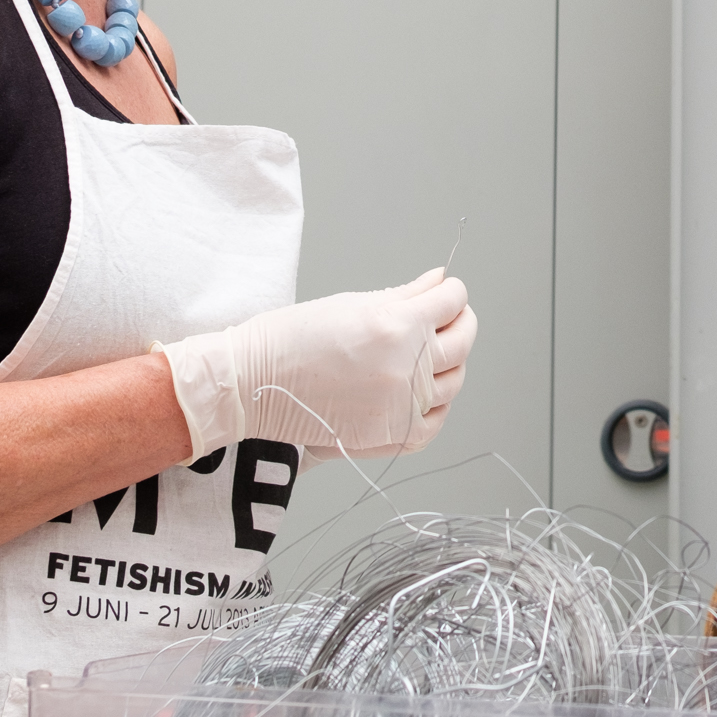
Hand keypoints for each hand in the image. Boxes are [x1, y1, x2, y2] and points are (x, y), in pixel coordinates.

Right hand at [155, 268, 476, 461]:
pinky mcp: (389, 434)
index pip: (453, 301)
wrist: (254, 383)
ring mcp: (400, 405)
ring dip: (448, 364)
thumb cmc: (292, 338)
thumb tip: (440, 282)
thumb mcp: (353, 302)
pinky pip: (434, 422)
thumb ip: (407, 294)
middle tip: (445, 318)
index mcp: (396, 326)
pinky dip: (435, 407)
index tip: (444, 293)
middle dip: (459, 322)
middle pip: (463, 340)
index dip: (451, 292)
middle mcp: (405, 367)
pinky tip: (420, 392)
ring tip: (425, 354)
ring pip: (453, 381)